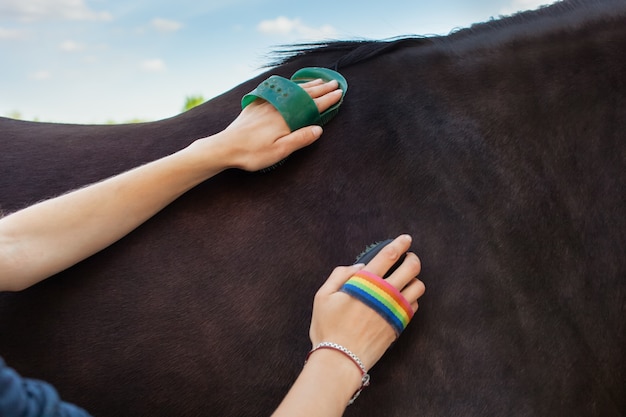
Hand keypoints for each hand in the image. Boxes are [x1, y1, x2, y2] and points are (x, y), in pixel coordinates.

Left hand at [214, 79, 342, 170]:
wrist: (225, 147)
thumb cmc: (252, 153)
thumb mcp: (280, 151)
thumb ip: (300, 139)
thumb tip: (319, 129)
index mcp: (286, 117)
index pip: (312, 105)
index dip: (327, 99)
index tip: (339, 93)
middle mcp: (278, 106)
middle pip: (304, 94)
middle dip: (321, 88)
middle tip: (334, 83)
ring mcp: (267, 104)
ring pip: (292, 90)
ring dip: (307, 85)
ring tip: (318, 81)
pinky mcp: (257, 105)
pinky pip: (279, 90)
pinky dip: (291, 86)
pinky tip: (292, 85)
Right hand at [309, 235, 424, 369]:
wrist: (341, 359)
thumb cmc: (328, 327)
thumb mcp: (323, 296)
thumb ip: (340, 275)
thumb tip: (361, 265)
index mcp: (366, 283)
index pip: (389, 255)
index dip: (400, 244)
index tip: (406, 239)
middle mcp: (385, 294)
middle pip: (411, 268)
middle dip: (413, 258)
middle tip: (409, 258)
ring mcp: (395, 310)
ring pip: (418, 287)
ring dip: (414, 279)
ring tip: (406, 279)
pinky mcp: (400, 325)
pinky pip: (415, 306)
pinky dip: (412, 298)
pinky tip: (402, 298)